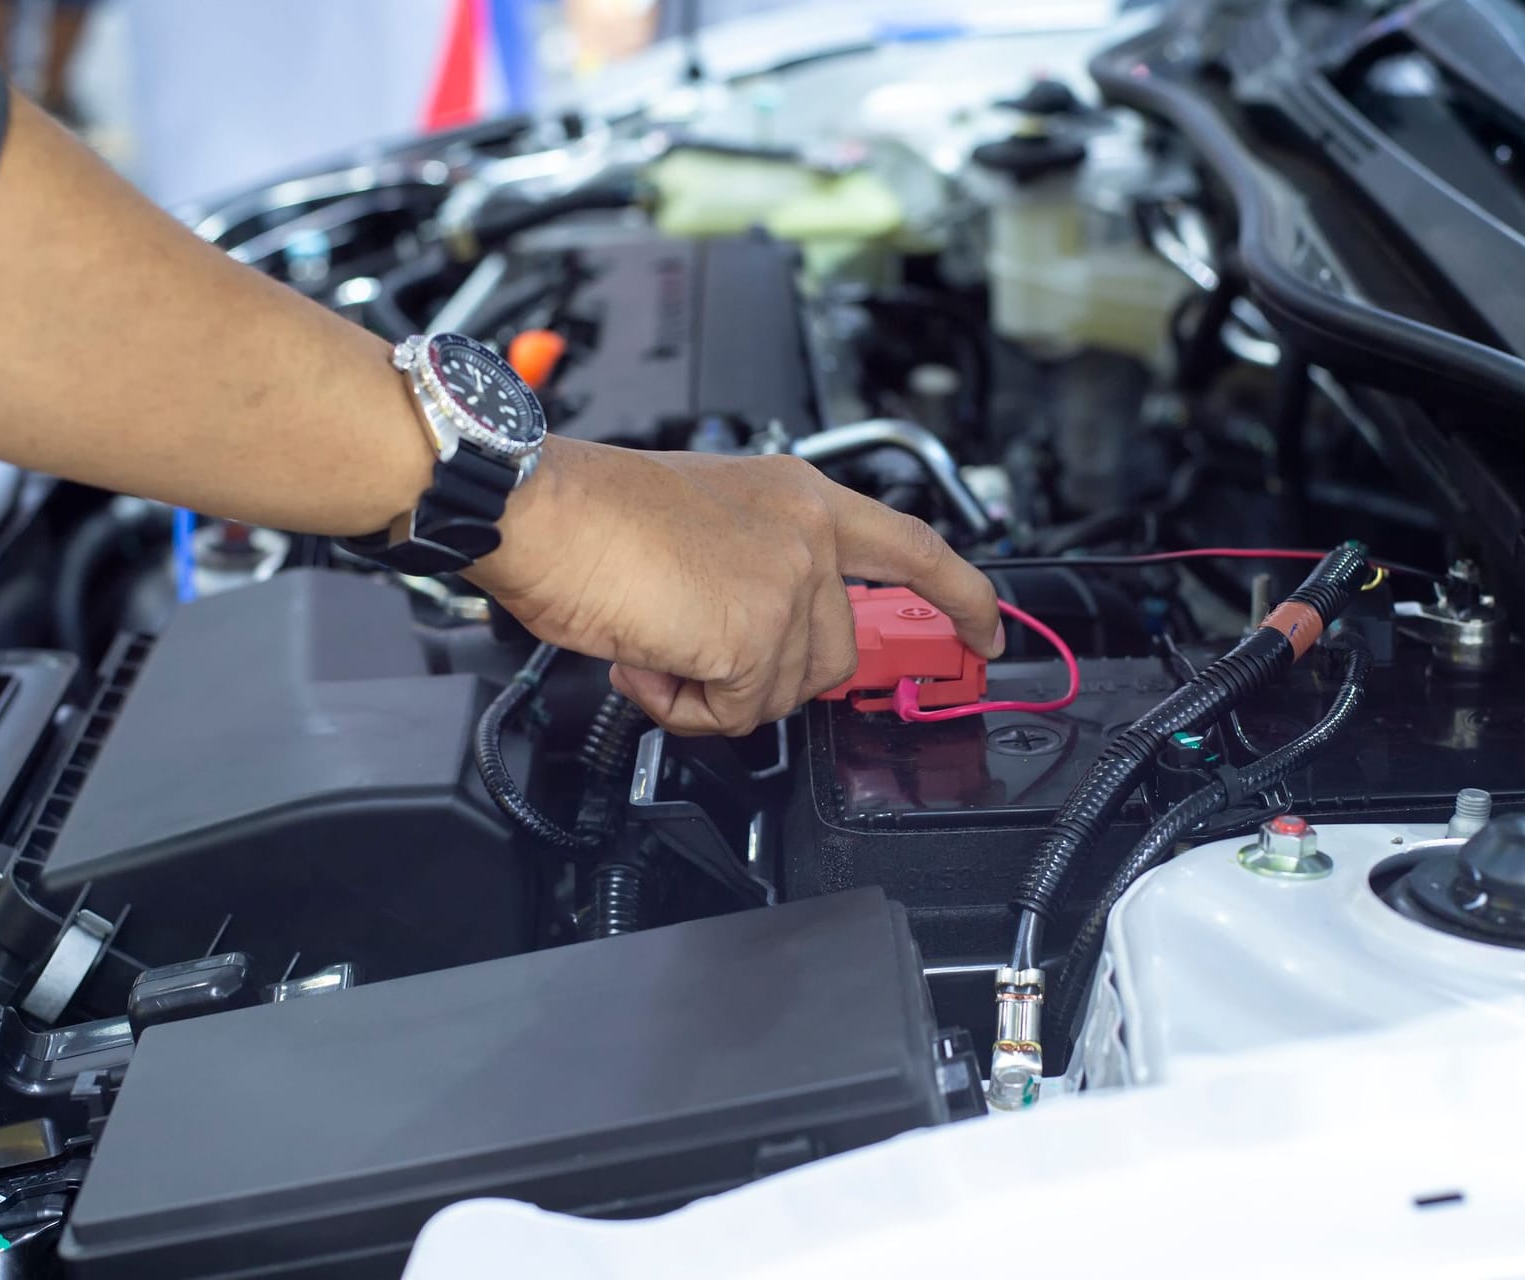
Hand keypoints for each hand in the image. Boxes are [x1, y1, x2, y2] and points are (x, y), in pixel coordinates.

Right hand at [466, 436, 1002, 735]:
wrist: (539, 508)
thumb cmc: (593, 514)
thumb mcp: (707, 526)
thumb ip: (760, 572)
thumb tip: (760, 643)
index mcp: (800, 497)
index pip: (914, 549)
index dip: (961, 598)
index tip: (985, 633)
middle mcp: (808, 534)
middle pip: (834, 657)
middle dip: (767, 678)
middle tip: (695, 655)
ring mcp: (789, 584)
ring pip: (783, 694)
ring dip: (713, 692)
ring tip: (655, 642)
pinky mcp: (756, 634)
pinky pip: (736, 715)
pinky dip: (684, 707)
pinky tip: (647, 657)